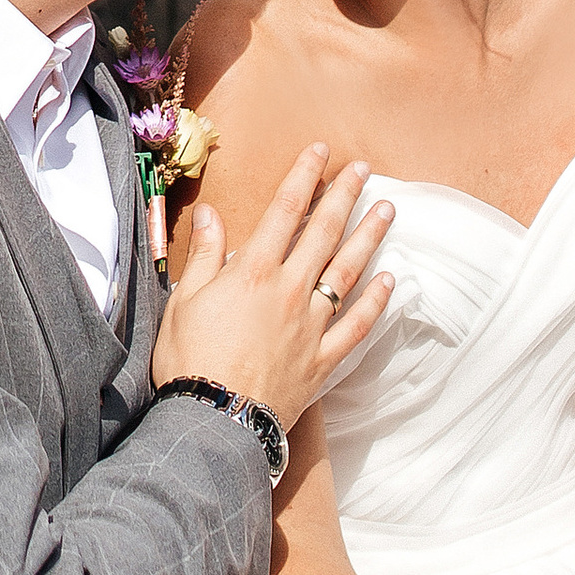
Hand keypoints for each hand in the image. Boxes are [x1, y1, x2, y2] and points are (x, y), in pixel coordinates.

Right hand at [151, 145, 393, 428]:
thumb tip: (211, 213)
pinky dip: (376, 301)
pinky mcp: (323, 358)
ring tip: (388, 210)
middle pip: (324, 232)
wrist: (214, 423)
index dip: (304, 176)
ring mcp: (311, 324)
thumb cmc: (190, 363)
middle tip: (364, 169)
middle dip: (345, 195)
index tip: (321, 152)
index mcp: (253, 272)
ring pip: (348, 271)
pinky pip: (357, 324)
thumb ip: (205, 255)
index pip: (285, 210)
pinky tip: (390, 279)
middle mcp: (289, 290)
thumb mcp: (184, 302)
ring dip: (369, 237)